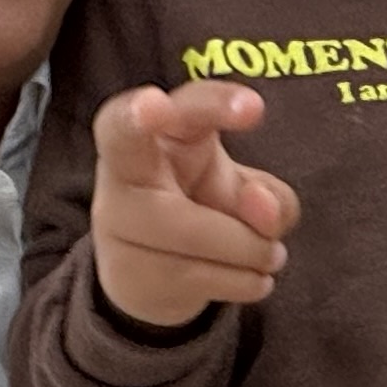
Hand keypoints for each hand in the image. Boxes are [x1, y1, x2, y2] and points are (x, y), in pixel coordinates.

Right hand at [88, 81, 298, 325]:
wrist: (154, 274)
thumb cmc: (202, 209)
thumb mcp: (244, 194)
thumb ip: (267, 197)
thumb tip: (264, 212)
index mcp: (165, 131)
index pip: (187, 107)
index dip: (213, 103)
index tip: (253, 107)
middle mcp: (126, 167)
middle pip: (122, 135)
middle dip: (136, 119)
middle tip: (155, 105)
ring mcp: (116, 219)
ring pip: (188, 231)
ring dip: (250, 249)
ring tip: (270, 255)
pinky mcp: (124, 271)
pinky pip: (195, 277)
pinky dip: (242, 282)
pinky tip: (252, 279)